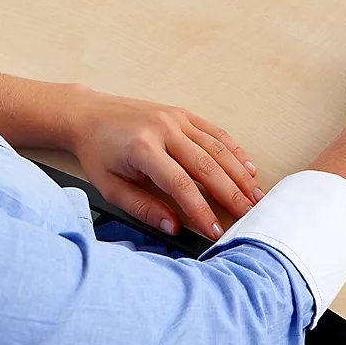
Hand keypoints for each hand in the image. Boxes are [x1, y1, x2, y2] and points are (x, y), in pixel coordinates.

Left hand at [66, 89, 263, 238]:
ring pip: (217, 148)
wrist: (88, 114)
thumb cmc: (98, 153)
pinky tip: (248, 168)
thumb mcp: (110, 187)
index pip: (181, 185)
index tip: (217, 231)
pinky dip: (234, 150)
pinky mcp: (182, 113)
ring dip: (240, 174)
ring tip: (256, 197)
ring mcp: (175, 118)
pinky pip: (214, 132)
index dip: (202, 210)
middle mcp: (163, 130)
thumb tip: (173, 227)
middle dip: (232, 194)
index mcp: (143, 149)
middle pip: (207, 166)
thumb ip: (142, 208)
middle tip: (251, 216)